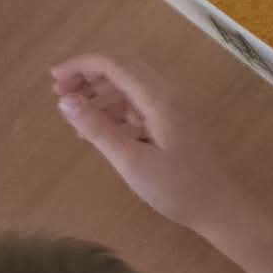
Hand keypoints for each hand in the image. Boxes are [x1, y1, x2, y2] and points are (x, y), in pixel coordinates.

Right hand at [52, 54, 252, 234]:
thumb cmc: (176, 188)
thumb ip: (98, 129)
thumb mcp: (131, 162)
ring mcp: (170, 108)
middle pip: (121, 68)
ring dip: (99, 92)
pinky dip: (113, 111)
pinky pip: (137, 105)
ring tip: (72, 112)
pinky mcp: (171, 123)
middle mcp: (165, 94)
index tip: (53, 79)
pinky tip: (96, 132)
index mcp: (158, 98)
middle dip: (87, 74)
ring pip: (128, 85)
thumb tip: (65, 101)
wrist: (219, 209)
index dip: (81, 66)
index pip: (113, 64)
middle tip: (58, 90)